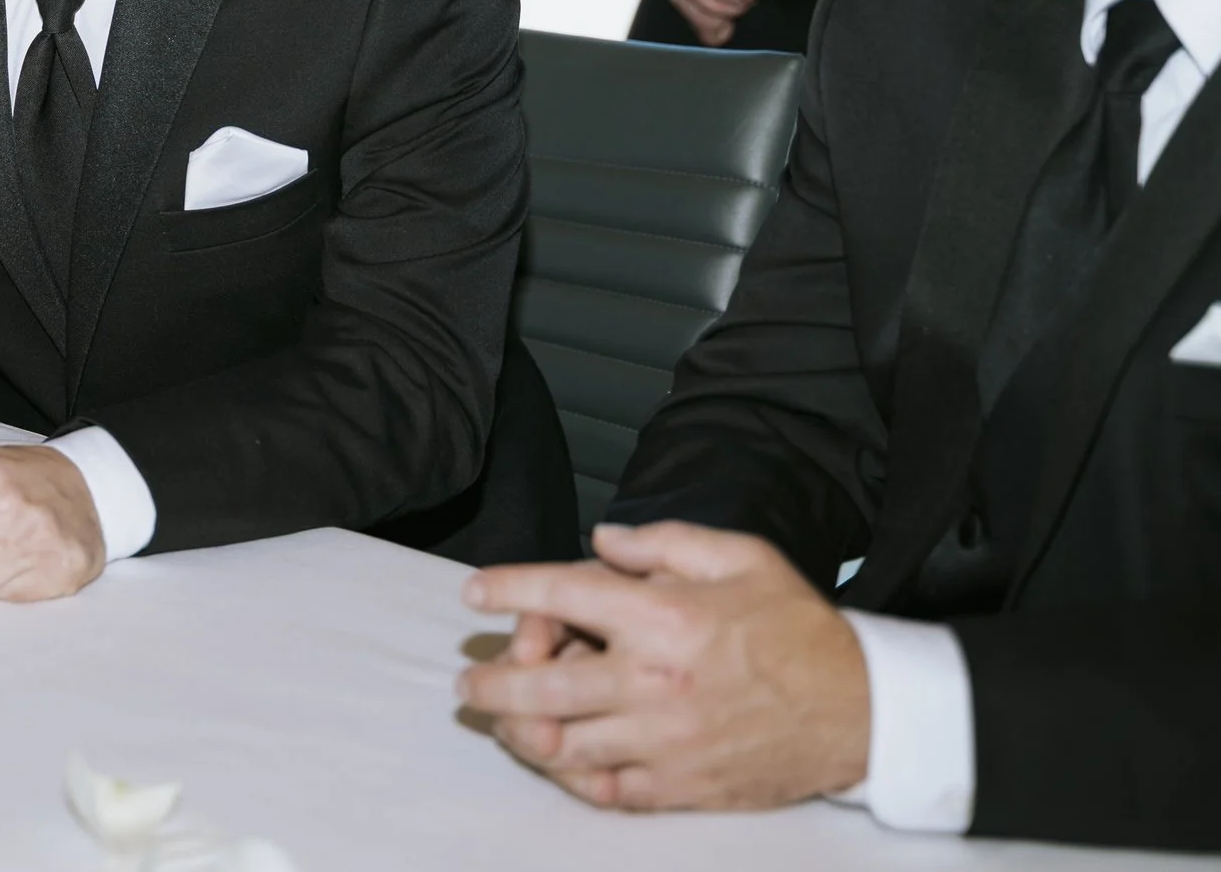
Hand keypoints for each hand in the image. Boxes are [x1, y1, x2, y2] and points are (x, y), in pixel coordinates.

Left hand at [457, 522, 869, 811]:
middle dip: (493, 682)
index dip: (508, 589)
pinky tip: (557, 760)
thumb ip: (663, 542)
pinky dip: (572, 777)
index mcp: (664, 616)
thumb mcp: (740, 556)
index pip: (562, 594)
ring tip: (502, 720)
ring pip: (565, 744)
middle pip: (544, 684)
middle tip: (468, 683)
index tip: (475, 592)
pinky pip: (608, 790)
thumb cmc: (796, 626)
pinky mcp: (683, 784)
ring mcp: (666, 740)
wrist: (862, 709)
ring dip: (522, 732)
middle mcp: (654, 681)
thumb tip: (600, 541)